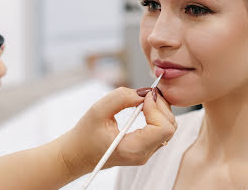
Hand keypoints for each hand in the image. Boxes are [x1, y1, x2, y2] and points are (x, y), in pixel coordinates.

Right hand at [60, 87, 176, 176]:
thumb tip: (143, 92)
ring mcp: (146, 152)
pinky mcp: (145, 147)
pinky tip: (143, 106)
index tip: (144, 97)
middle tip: (146, 93)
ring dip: (160, 109)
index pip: (163, 129)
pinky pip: (161, 130)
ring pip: (169, 128)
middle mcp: (143, 154)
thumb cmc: (84, 136)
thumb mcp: (97, 110)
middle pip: (170, 128)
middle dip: (161, 106)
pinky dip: (157, 115)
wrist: (77, 154)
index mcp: (133, 149)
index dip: (157, 108)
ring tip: (144, 99)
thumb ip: (121, 97)